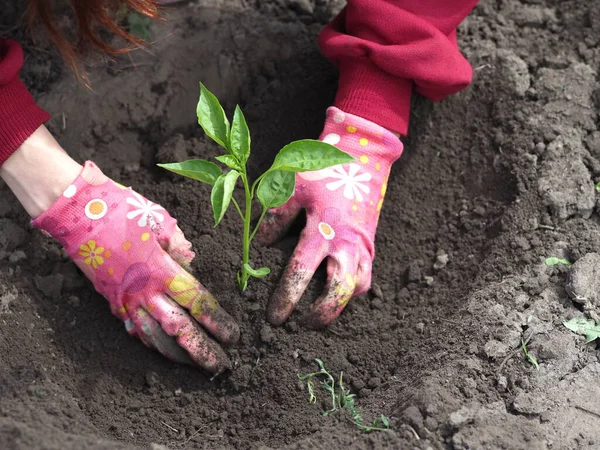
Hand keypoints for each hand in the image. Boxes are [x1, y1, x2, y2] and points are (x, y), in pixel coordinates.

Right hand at [32, 161, 238, 373]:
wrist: (77, 214)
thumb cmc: (122, 212)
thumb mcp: (160, 221)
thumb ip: (180, 246)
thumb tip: (190, 264)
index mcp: (162, 270)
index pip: (197, 303)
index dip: (217, 322)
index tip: (232, 335)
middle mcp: (145, 291)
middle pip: (179, 329)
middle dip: (203, 351)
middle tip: (223, 365)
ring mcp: (126, 300)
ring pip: (155, 338)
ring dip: (178, 355)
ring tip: (197, 366)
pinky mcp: (112, 302)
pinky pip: (136, 330)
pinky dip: (152, 343)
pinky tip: (166, 351)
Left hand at [257, 108, 402, 326]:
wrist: (363, 161)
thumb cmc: (324, 174)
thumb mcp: (294, 189)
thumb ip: (276, 217)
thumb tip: (261, 244)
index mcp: (321, 231)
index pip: (300, 272)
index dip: (287, 297)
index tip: (275, 316)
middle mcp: (344, 245)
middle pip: (338, 291)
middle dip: (320, 314)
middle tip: (301, 325)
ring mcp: (361, 248)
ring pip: (357, 289)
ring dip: (339, 307)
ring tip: (317, 316)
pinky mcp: (370, 248)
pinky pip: (366, 278)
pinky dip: (351, 291)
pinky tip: (335, 294)